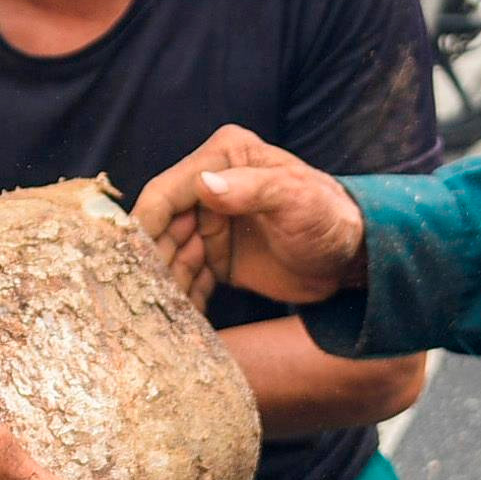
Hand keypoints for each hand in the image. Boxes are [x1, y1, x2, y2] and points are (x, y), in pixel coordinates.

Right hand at [131, 125, 367, 308]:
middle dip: (150, 262)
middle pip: (163, 227)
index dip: (145, 224)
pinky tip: (180, 320)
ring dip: (163, 284)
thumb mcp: (296, 198)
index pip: (169, 191)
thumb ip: (252, 190)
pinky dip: (183, 298)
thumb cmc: (330, 217)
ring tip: (155, 313)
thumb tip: (204, 185)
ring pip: (171, 256)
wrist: (354, 257)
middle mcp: (209, 188)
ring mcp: (211, 224)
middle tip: (139, 295)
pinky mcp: (217, 256)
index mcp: (223, 159)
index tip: (126, 257)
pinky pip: (189, 277)